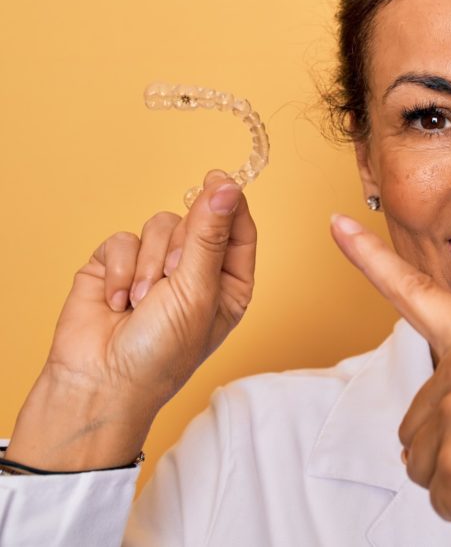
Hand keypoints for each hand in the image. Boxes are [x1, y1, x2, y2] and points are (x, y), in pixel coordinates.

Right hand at [6, 169, 256, 470]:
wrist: (101, 382)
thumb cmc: (162, 352)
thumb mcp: (197, 291)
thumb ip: (210, 235)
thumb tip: (227, 187)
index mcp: (228, 282)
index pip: (238, 228)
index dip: (230, 202)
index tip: (218, 180)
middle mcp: (196, 271)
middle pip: (197, 220)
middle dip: (181, 247)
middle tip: (172, 278)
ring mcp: (155, 266)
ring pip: (159, 225)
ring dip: (149, 265)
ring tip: (142, 302)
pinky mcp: (117, 266)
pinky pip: (123, 239)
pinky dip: (119, 270)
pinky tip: (117, 302)